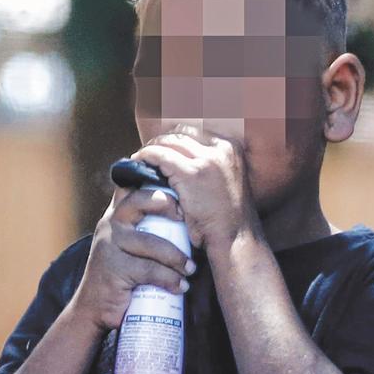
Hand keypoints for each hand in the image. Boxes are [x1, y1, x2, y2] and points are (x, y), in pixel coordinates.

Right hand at [70, 184, 195, 331]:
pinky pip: (149, 270)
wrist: (94, 310)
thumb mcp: (126, 246)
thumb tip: (183, 218)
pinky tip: (180, 286)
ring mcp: (110, 245)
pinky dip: (170, 279)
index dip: (153, 180)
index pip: (131, 185)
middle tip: (187, 221)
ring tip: (190, 269)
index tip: (178, 195)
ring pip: (152, 242)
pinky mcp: (114, 268)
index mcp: (116, 215)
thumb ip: (142, 229)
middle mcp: (110, 224)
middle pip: (141, 200)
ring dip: (177, 257)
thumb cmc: (120, 276)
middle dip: (168, 206)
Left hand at [130, 123, 261, 250]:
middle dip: (162, 141)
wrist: (236, 241)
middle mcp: (222, 148)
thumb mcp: (226, 183)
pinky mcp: (192, 174)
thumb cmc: (228, 221)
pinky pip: (161, 156)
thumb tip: (183, 159)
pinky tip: (137, 163)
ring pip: (169, 142)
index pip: (195, 133)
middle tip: (146, 153)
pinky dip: (146, 156)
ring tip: (140, 158)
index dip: (175, 139)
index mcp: (231, 148)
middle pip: (181, 133)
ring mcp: (208, 160)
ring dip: (152, 148)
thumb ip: (211, 167)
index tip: (162, 148)